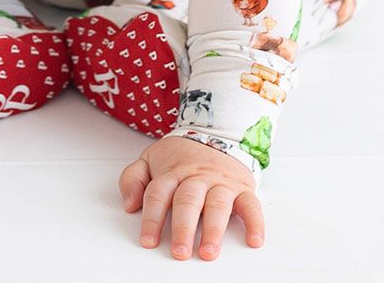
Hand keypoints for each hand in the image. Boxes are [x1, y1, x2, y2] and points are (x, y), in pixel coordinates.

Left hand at [118, 135, 263, 260]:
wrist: (215, 132)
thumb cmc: (180, 155)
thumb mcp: (150, 159)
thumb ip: (133, 178)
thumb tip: (129, 203)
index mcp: (172, 172)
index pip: (158, 195)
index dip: (152, 218)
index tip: (148, 241)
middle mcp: (196, 177)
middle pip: (188, 201)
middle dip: (183, 228)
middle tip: (180, 252)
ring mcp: (220, 182)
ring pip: (217, 204)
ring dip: (213, 230)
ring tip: (208, 252)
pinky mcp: (241, 187)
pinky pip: (251, 204)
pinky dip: (255, 222)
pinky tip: (254, 239)